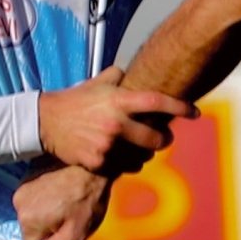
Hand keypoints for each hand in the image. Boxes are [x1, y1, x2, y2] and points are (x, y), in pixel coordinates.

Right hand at [17, 161, 112, 239]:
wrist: (94, 168)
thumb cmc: (87, 203)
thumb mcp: (73, 235)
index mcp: (27, 221)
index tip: (66, 229)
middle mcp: (18, 204)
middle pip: (31, 228)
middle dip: (49, 226)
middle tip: (70, 214)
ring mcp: (22, 188)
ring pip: (33, 213)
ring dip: (48, 211)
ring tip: (68, 201)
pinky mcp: (27, 177)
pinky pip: (34, 198)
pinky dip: (46, 197)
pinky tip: (62, 191)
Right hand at [37, 66, 194, 175]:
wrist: (44, 122)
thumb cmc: (75, 101)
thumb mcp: (96, 83)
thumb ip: (118, 77)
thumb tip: (133, 71)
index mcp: (117, 100)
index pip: (157, 102)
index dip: (180, 107)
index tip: (196, 113)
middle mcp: (115, 123)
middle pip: (156, 138)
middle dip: (164, 139)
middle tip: (164, 138)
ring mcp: (107, 145)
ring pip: (142, 156)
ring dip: (145, 153)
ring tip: (137, 147)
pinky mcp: (98, 162)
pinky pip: (124, 168)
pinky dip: (126, 164)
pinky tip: (120, 156)